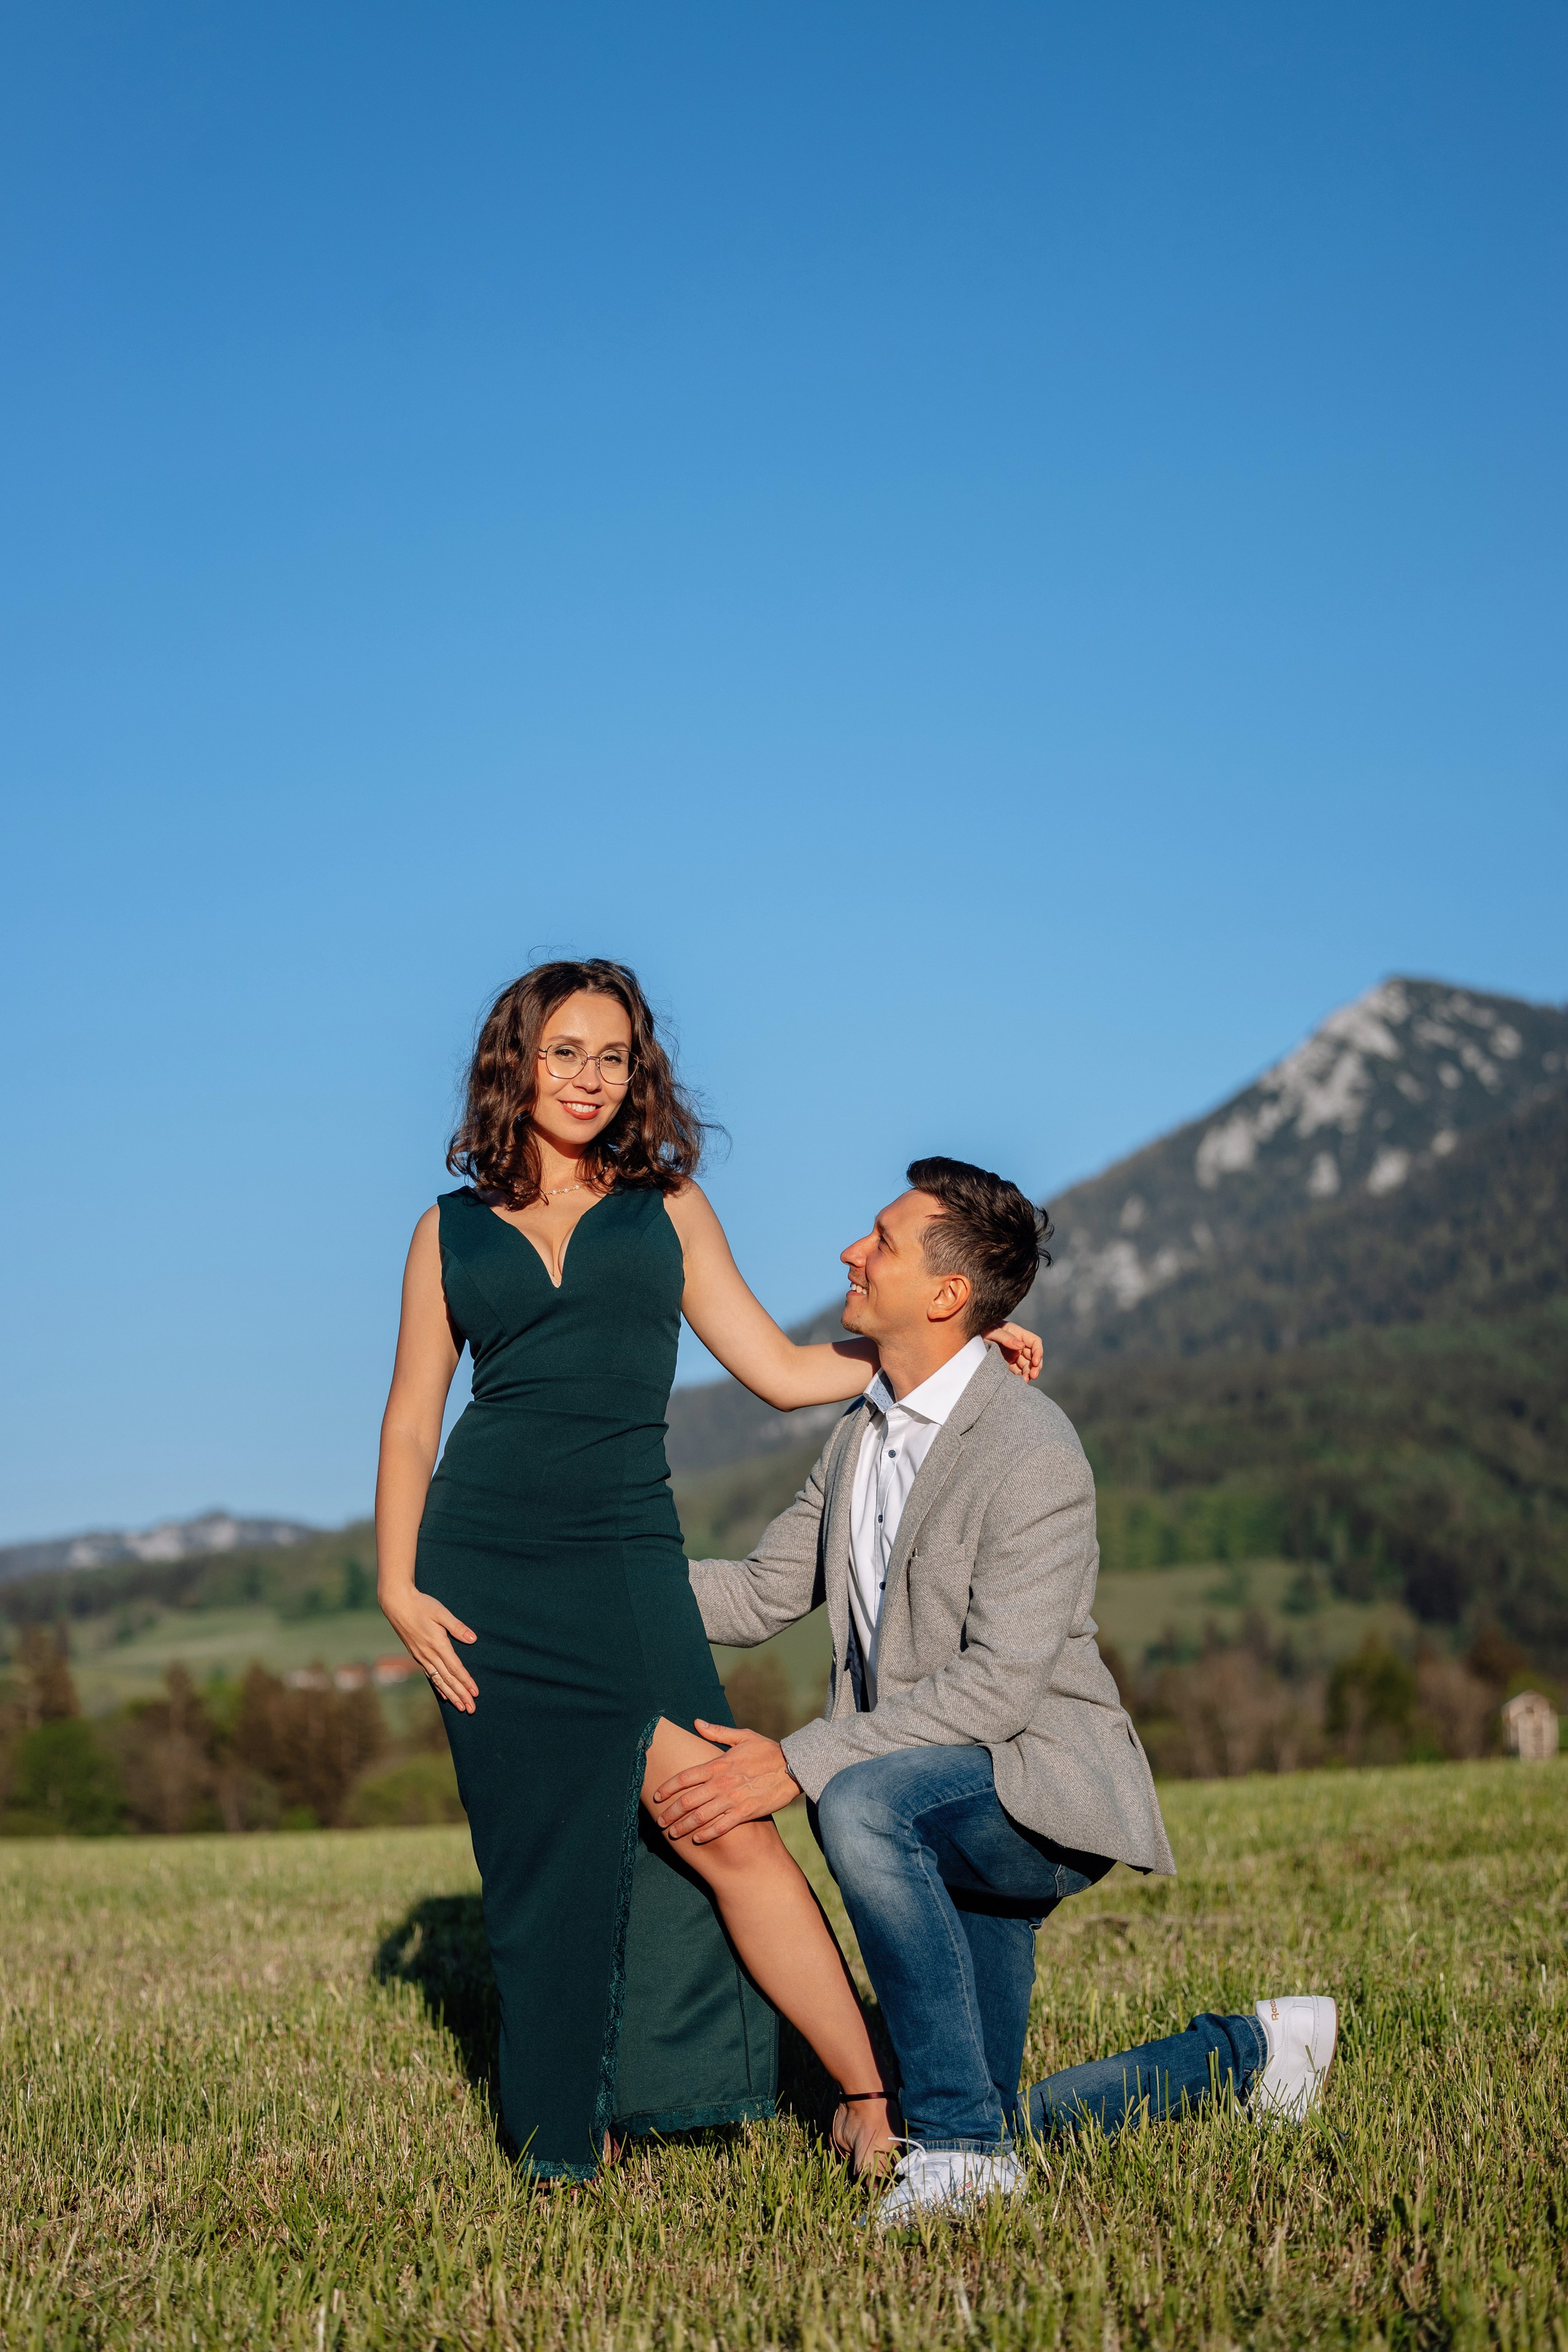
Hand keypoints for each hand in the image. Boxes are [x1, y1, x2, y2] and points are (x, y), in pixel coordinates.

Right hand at [380, 1583, 478, 1711]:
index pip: (455, 1668)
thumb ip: (457, 1627)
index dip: (466, 1681)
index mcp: (437, 1644)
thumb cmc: (421, 1605)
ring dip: (451, 1694)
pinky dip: (438, 1686)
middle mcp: (429, 1654)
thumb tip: (473, 1640)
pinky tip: (443, 1694)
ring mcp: (421, 1656)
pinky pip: (429, 1675)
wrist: (397, 1603)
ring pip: (438, 1680)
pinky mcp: (416, 1654)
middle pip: (448, 1679)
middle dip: (461, 1694)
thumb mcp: (441, 1612)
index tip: (475, 1693)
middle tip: (471, 1709)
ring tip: (460, 1707)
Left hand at [650, 1722, 801, 1843]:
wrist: (793, 1767)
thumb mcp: (742, 1736)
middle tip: (660, 1821)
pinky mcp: (745, 1812)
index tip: (657, 1796)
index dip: (668, 1788)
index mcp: (719, 1764)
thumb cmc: (767, 1750)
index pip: (685, 1777)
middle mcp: (722, 1783)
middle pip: (688, 1800)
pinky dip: (707, 1834)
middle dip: (671, 1812)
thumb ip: (717, 1732)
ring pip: (701, 1816)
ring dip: (684, 1826)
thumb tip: (696, 1722)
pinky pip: (721, 1826)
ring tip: (672, 1833)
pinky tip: (697, 1839)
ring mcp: (733, 1799)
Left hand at [985, 1320, 1041, 1379]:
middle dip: (1035, 1366)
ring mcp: (1012, 1355)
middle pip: (1033, 1356)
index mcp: (1017, 1333)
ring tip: (1025, 1380)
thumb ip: (1006, 1337)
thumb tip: (1021, 1346)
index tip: (1035, 1362)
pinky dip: (1019, 1377)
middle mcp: (1017, 1345)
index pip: (1034, 1342)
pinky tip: (1019, 1382)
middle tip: (1033, 1375)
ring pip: (1026, 1366)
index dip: (1038, 1351)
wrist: (968, 1338)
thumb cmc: (982, 1329)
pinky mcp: (1006, 1364)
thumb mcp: (992, 1331)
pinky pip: (1016, 1372)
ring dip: (1028, 1373)